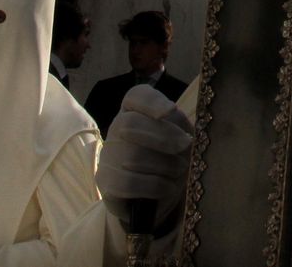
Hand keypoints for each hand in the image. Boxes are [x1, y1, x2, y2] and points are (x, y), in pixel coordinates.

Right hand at [98, 85, 192, 224]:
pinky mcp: (105, 180)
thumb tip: (183, 139)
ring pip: (132, 155)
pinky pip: (129, 182)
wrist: (149, 195)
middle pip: (131, 123)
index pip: (136, 96)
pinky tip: (169, 187)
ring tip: (181, 169)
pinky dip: (155, 185)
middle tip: (186, 146)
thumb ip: (179, 130)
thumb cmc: (168, 158)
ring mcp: (108, 154)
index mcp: (135, 110)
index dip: (152, 102)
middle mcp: (117, 128)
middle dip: (163, 135)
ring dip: (164, 164)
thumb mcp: (178, 138)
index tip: (170, 111)